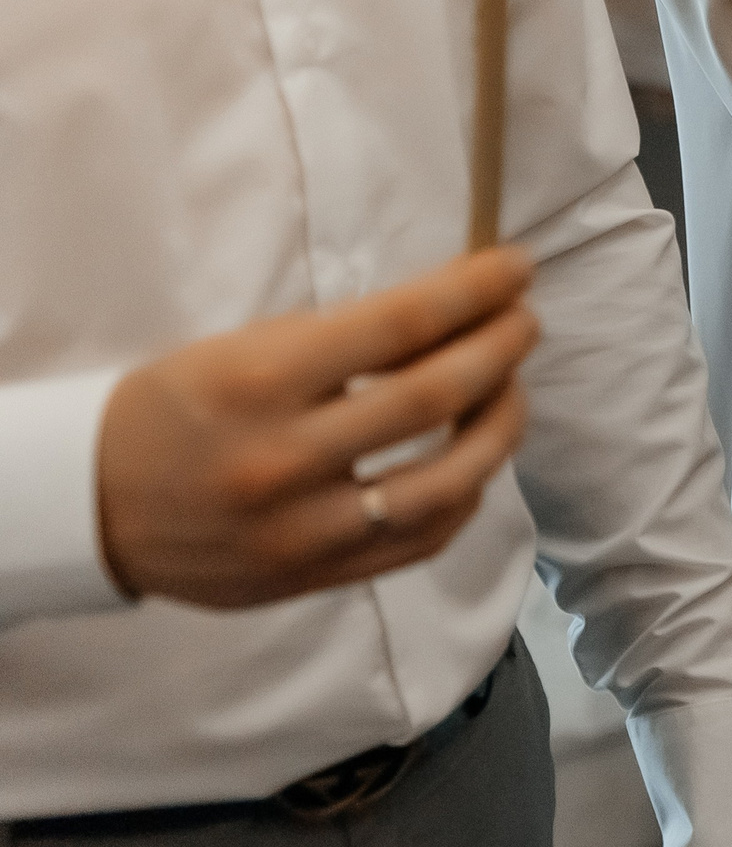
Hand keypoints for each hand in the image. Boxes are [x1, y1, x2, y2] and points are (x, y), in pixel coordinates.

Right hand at [95, 249, 540, 607]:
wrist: (92, 507)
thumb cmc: (176, 410)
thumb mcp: (239, 349)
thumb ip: (342, 340)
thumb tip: (452, 312)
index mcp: (258, 381)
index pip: (401, 325)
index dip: (475, 290)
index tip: (515, 269)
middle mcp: (285, 458)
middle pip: (436, 395)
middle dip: (501, 348)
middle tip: (525, 321)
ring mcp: (305, 529)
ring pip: (450, 479)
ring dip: (502, 425)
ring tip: (511, 388)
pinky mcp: (317, 577)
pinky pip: (425, 538)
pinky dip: (467, 492)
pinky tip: (476, 458)